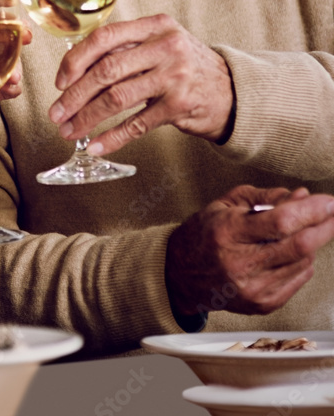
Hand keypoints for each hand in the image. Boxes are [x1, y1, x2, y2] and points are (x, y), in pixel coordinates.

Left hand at [48, 13, 233, 155]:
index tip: (59, 81)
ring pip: (117, 98)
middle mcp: (165, 47)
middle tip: (56, 112)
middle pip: (107, 70)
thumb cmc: (185, 66)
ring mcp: (174, 76)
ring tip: (68, 130)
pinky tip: (95, 145)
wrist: (234, 91)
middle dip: (75, 95)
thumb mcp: (160, 43)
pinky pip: (137, 124)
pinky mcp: (180, 106)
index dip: (76, 60)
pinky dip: (112, 137)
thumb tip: (74, 67)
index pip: (104, 38)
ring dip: (87, 118)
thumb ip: (125, 48)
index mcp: (154, 26)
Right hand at [166, 185, 333, 317]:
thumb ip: (265, 198)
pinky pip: (298, 279)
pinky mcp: (262, 304)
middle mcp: (240, 263)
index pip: (280, 222)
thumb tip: (303, 196)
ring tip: (304, 230)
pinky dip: (303, 262)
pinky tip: (292, 252)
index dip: (311, 211)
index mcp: (227, 232)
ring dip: (311, 243)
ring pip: (303, 262)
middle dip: (325, 227)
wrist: (181, 274)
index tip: (329, 201)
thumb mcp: (225, 204)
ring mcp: (253, 287)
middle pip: (299, 246)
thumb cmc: (204, 233)